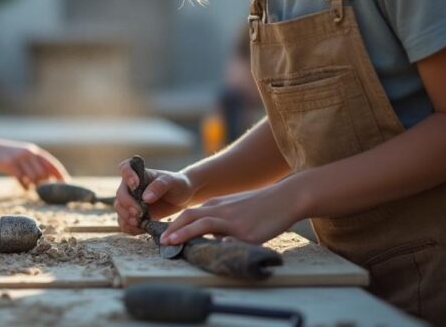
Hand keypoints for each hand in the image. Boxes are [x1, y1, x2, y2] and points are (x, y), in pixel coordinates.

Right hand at [0, 140, 68, 187]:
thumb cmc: (6, 155)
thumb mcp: (22, 156)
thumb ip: (34, 164)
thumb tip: (46, 179)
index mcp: (33, 151)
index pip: (51, 164)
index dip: (60, 174)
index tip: (66, 184)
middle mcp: (29, 153)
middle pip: (44, 173)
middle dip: (44, 182)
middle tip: (41, 188)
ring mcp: (20, 159)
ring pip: (34, 177)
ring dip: (34, 184)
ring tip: (29, 185)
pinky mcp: (10, 165)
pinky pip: (22, 180)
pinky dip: (24, 186)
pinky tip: (23, 186)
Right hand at [115, 158, 193, 234]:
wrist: (181, 198)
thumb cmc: (176, 185)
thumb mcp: (172, 182)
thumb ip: (159, 186)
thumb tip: (145, 198)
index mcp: (139, 174)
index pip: (125, 168)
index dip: (126, 175)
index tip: (135, 184)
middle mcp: (131, 187)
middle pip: (120, 194)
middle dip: (128, 204)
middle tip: (139, 213)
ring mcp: (131, 201)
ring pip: (119, 208)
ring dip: (126, 217)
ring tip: (138, 223)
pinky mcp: (133, 215)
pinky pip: (124, 222)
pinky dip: (129, 227)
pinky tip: (140, 229)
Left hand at [159, 183, 300, 245]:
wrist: (285, 197)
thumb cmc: (260, 205)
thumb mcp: (233, 208)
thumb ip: (218, 219)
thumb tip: (208, 236)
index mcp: (216, 206)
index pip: (189, 214)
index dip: (174, 225)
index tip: (163, 236)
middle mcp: (221, 212)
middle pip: (190, 216)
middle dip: (173, 229)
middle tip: (160, 240)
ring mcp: (234, 222)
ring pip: (203, 224)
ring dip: (184, 233)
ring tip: (171, 243)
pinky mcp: (248, 232)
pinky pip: (231, 238)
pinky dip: (221, 242)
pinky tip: (214, 247)